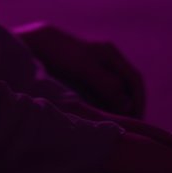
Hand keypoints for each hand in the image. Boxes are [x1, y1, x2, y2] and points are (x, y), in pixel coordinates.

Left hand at [16, 23, 146, 116]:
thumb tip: (128, 105)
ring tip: (116, 128)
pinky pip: (100, 92)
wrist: (32, 43)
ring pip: (114, 91)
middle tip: (130, 130)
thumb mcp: (83, 67)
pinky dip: (104, 105)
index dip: (139, 101)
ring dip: (117, 108)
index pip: (134, 80)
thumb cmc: (58, 52)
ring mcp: (94, 67)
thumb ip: (106, 84)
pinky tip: (99, 118)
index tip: (138, 122)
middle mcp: (105, 59)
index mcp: (110, 54)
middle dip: (131, 107)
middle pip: (126, 86)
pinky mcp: (82, 75)